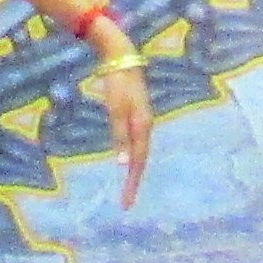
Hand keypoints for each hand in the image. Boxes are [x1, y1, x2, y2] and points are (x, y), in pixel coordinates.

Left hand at [95, 53, 152, 206]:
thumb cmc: (117, 84)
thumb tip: (123, 164)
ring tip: (128, 189)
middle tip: (126, 202)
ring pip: (141, 152)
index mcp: (142, 127)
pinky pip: (138, 143)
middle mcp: (146, 127)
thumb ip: (119, 136)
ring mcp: (143, 121)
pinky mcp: (138, 116)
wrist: (122, 58)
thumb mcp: (115, 110)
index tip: (126, 203)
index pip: (138, 163)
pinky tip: (128, 163)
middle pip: (142, 160)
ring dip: (134, 172)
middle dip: (134, 182)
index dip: (132, 184)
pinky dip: (133, 157)